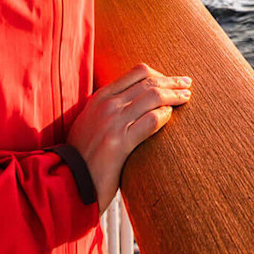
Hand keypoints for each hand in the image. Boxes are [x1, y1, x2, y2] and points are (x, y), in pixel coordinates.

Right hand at [68, 64, 191, 207]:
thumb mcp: (89, 122)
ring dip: (174, 96)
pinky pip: (151, 122)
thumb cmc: (81, 154)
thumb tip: (133, 100)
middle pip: (149, 82)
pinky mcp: (119, 144)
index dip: (159, 73)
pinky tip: (171, 117)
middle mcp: (107, 105)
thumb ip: (107, 108)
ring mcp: (113, 123)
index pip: (136, 72)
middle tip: (187, 84)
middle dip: (172, 81)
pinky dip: (165, 116)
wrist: (66, 181)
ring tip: (186, 98)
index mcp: (100, 97)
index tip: (171, 79)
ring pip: (153, 98)